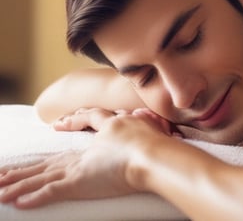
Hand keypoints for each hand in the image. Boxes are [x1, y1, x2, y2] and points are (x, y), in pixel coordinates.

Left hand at [0, 109, 173, 208]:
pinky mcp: (77, 183)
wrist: (151, 154)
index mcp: (97, 142)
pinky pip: (49, 192)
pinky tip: (16, 202)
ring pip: (41, 178)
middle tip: (1, 176)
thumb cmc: (151, 143)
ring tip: (0, 192)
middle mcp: (82, 156)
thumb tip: (138, 117)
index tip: (58, 124)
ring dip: (19, 185)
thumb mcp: (141, 127)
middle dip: (24, 171)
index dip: (65, 131)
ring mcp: (78, 170)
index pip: (75, 139)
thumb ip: (137, 123)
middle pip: (47, 164)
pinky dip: (33, 198)